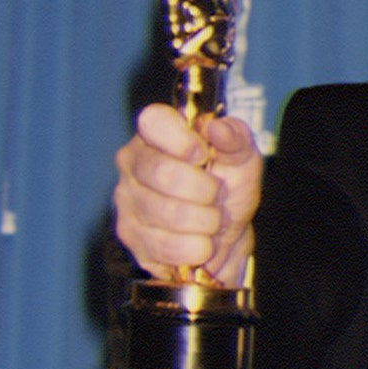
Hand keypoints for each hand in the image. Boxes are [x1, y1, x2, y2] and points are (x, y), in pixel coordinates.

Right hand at [113, 103, 261, 287]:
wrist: (225, 235)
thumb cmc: (228, 186)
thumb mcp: (242, 157)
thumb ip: (235, 137)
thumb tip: (217, 127)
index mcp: (157, 133)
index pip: (153, 121)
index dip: (182, 140)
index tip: (204, 155)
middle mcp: (132, 163)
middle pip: (164, 174)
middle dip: (206, 191)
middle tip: (217, 195)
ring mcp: (126, 200)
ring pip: (169, 214)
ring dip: (206, 222)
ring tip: (211, 219)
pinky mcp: (129, 237)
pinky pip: (166, 246)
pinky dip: (197, 247)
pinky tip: (200, 240)